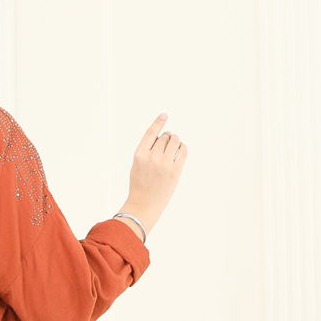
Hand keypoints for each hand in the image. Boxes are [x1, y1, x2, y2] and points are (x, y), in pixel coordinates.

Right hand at [124, 112, 187, 233]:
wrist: (144, 205)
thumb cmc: (140, 185)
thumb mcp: (137, 165)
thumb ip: (147, 150)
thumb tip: (166, 136)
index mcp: (139, 155)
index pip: (151, 133)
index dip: (158, 123)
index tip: (164, 115)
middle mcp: (152, 157)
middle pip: (165, 137)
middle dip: (167, 138)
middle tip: (165, 147)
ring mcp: (164, 164)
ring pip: (174, 141)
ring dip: (175, 141)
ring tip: (172, 148)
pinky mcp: (175, 170)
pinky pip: (183, 150)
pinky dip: (182, 147)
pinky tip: (179, 150)